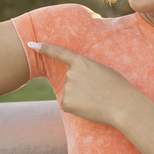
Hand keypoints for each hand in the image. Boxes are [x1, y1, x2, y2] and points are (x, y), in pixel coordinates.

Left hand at [28, 42, 142, 126]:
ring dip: (81, 99)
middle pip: (70, 80)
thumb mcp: (104, 72)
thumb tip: (79, 82)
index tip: (31, 44)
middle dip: (81, 87)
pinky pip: (69, 106)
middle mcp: (71, 73)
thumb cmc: (118, 88)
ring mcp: (68, 87)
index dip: (45, 48)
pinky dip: (78, 109)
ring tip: (97, 100)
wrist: (122, 105)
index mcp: (82, 62)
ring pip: (70, 94)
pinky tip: (90, 108)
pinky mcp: (66, 102)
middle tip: (98, 92)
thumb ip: (88, 72)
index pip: (60, 53)